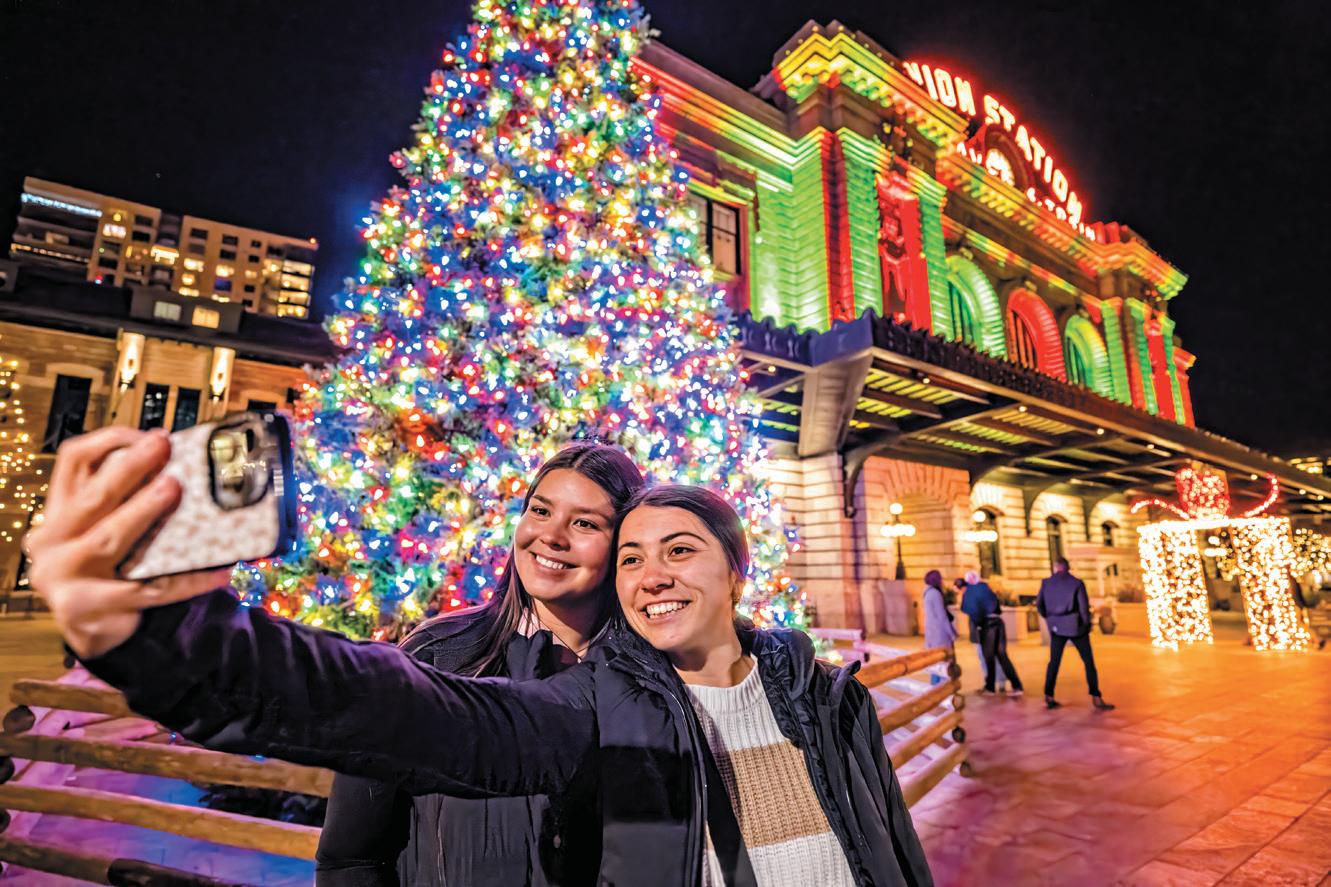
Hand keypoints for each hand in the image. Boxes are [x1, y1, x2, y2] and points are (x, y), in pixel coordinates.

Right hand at [25, 426, 230, 659]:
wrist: (93, 628)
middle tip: (162, 446)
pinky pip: (150, 589)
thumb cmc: (106, 569)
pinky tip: (219, 569)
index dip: (108, 442)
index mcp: (58, 513)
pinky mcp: (88, 607)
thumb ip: (124, 501)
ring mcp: (65, 576)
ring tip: (174, 489)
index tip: (147, 435)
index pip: (73, 462)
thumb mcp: (102, 529)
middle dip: (129, 469)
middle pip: (91, 498)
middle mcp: (52, 541)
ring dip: (142, 511)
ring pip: (107, 538)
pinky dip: (188, 579)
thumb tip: (181, 467)